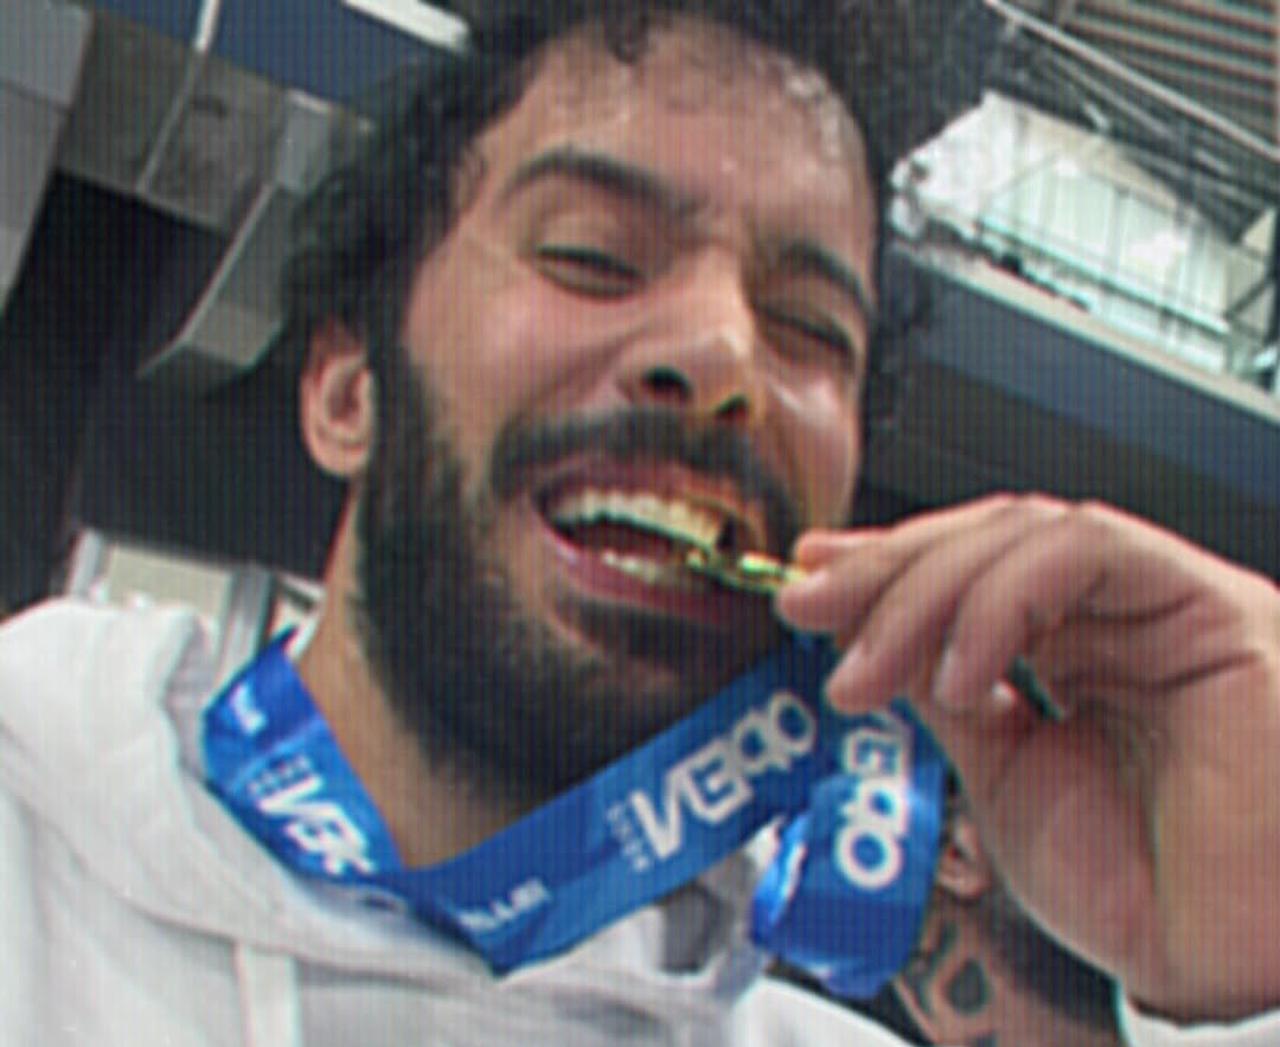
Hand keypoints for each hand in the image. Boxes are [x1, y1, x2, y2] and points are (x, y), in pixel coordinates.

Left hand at [776, 495, 1279, 1022]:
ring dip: (926, 590)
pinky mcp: (1211, 608)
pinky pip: (1089, 555)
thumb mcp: (1004, 777)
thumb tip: (874, 638)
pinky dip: (1003, 600)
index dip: (887, 568)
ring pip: (1027, 534)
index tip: (811, 584)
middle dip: (887, 572)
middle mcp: (1124, 616)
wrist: (1216, 961)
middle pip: (990, 540)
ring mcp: (1166, 605)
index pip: (974, 571)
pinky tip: (955, 672)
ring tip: (867, 667)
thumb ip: (950, 697)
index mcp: (1082, 649)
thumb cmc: (1141, 890)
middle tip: (811, 606)